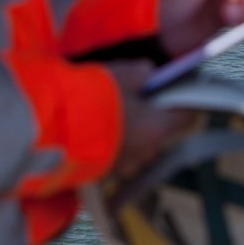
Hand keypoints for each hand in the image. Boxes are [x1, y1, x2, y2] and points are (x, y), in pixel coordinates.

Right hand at [106, 60, 192, 178]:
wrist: (55, 126)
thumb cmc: (98, 97)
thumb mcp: (126, 74)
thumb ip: (144, 73)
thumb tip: (149, 74)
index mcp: (159, 129)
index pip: (188, 117)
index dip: (185, 101)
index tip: (176, 90)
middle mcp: (146, 152)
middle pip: (161, 131)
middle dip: (153, 114)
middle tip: (138, 96)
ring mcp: (125, 165)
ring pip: (138, 144)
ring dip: (131, 130)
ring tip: (112, 111)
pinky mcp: (103, 171)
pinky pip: (117, 153)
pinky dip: (112, 140)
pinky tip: (96, 125)